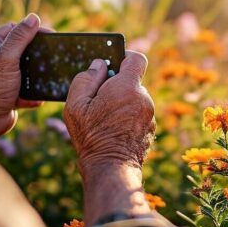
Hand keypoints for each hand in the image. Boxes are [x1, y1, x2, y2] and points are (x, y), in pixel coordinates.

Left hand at [0, 14, 42, 147]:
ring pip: (25, 72)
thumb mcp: (6, 57)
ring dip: (37, 74)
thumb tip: (33, 17)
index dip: (31, 29)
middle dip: (37, 52)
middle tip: (53, 53)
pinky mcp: (7, 96)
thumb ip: (20, 37)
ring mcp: (1, 79)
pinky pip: (25, 92)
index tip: (50, 34)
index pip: (13, 29)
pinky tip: (40, 97)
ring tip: (50, 73)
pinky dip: (33, 94)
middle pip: (21, 50)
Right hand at [63, 50, 155, 222]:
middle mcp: (144, 98)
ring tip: (105, 120)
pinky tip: (114, 131)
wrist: (111, 168)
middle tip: (99, 100)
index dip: (124, 58)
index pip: (136, 59)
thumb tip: (98, 65)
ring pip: (135, 100)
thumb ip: (86, 79)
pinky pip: (139, 116)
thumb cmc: (91, 136)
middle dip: (117, 86)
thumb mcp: (76, 105)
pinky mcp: (151, 130)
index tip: (112, 64)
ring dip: (122, 104)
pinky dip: (128, 118)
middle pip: (132, 82)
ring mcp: (150, 115)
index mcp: (127, 87)